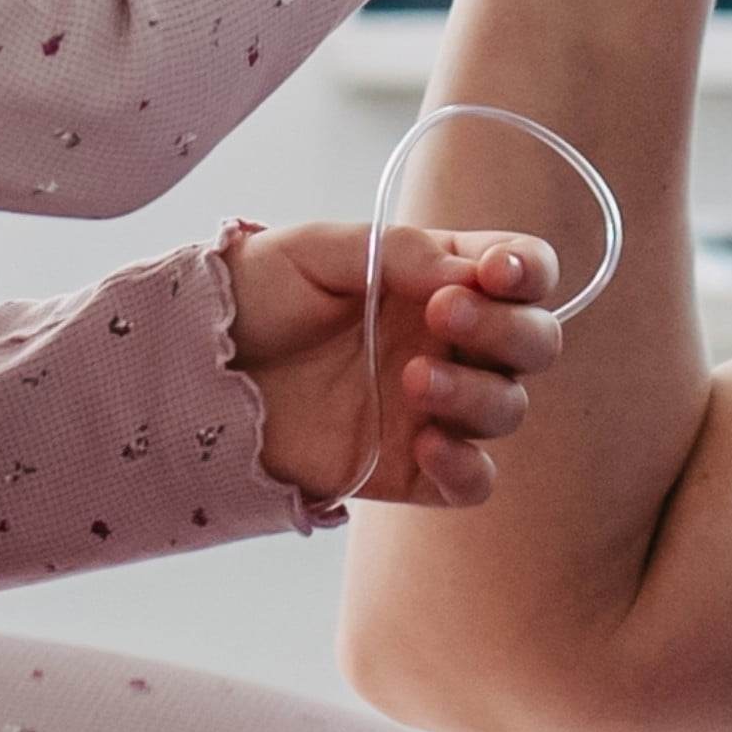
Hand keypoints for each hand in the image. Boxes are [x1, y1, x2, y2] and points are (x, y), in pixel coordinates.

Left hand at [226, 218, 562, 510]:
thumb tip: (467, 273)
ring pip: (509, 407)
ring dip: (477, 391)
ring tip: (412, 379)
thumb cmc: (255, 297)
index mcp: (437, 279)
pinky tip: (426, 443)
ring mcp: (435, 408)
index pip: (520, 272)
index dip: (527, 269)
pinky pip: (476, 481)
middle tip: (442, 313)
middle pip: (534, 342)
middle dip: (506, 327)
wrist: (197, 371)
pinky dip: (467, 466)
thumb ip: (397, 251)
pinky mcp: (412, 469)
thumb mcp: (317, 250)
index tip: (495, 271)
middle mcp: (449, 343)